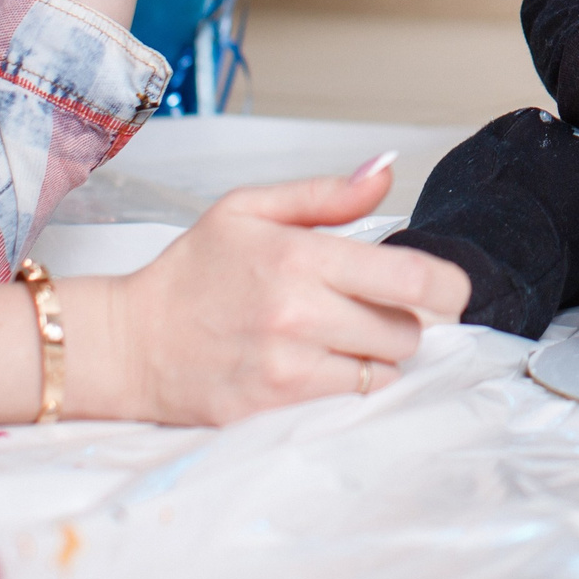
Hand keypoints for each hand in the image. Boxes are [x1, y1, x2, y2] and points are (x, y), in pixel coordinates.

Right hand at [100, 152, 469, 424]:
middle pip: (407, 329)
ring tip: (342, 335)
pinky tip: (322, 363)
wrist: (129, 342)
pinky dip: (351, 382)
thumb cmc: (193, 271)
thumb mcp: (250, 209)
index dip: (448, 286)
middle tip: (371, 307)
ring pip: (385, 368)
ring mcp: (286, 366)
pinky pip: (350, 397)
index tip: (450, 289)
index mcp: (299, 257)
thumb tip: (387, 172)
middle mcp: (298, 314)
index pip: (409, 277)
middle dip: (404, 318)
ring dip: (380, 353)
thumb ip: (326, 194)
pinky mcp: (275, 406)